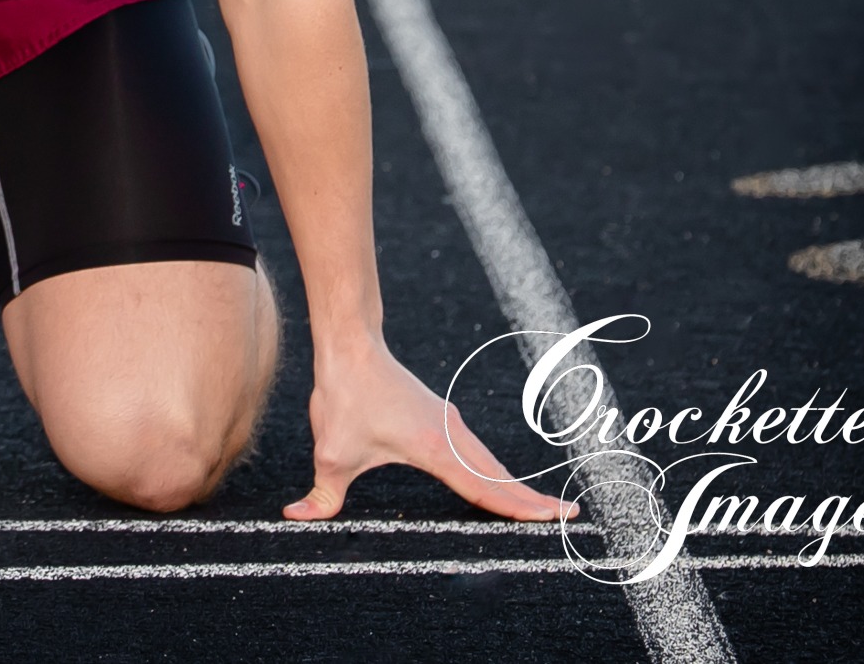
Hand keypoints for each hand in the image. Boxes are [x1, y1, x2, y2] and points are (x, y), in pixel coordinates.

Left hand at [285, 340, 573, 522]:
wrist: (350, 345)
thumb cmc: (344, 395)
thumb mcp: (330, 453)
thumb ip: (320, 495)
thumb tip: (295, 518)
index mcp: (435, 448)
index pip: (485, 488)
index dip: (519, 508)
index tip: (554, 519)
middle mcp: (451, 435)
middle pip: (499, 476)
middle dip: (531, 501)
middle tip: (568, 519)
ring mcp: (448, 424)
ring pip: (489, 462)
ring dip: (513, 485)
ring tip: (542, 508)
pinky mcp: (440, 417)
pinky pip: (475, 452)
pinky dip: (493, 470)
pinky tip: (497, 481)